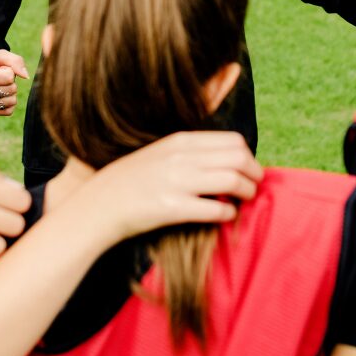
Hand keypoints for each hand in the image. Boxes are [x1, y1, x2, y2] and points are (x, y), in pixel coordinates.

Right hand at [0, 49, 28, 117]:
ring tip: (0, 84)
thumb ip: (16, 61)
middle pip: (11, 90)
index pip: (9, 78)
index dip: (9, 71)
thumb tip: (26, 77)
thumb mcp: (2, 55)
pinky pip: (8, 111)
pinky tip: (1, 94)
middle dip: (11, 82)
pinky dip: (9, 102)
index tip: (0, 68)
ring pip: (11, 102)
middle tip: (0, 76)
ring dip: (11, 92)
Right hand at [71, 132, 263, 242]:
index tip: (248, 170)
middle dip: (254, 173)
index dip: (249, 156)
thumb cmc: (133, 180)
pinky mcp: (172, 208)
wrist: (100, 203)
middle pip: (239, 157)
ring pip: (233, 180)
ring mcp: (177, 181)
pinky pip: (216, 209)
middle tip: (255, 186)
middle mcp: (181, 157)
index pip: (233, 140)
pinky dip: (229, 213)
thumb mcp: (161, 153)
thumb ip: (191, 152)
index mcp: (181, 141)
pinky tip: (226, 215)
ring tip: (245, 200)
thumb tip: (226, 158)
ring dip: (247, 192)